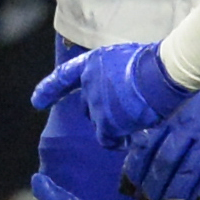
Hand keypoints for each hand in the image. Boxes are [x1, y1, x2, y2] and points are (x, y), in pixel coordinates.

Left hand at [30, 39, 188, 148]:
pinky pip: (108, 139)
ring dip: (116, 125)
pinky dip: (118, 141)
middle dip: (102, 112)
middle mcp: (88, 84)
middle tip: (126, 108)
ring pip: (100, 124)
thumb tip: (121, 90)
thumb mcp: (126, 58)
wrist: (163, 72)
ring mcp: (96, 104)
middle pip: (87, 107)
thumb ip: (114, 74)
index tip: (36, 102)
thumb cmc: (154, 62)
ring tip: (136, 116)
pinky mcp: (107, 123)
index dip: (49, 90)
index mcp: (92, 63)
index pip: (64, 77)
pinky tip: (130, 137)